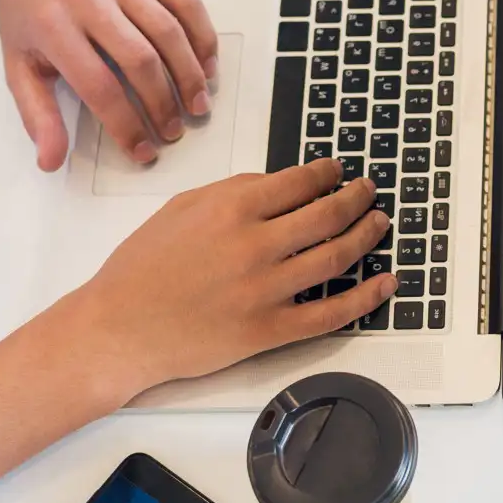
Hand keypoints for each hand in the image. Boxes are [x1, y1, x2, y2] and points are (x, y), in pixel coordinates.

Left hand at [0, 0, 220, 171]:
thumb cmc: (25, 10)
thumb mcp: (17, 63)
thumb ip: (37, 114)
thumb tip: (51, 162)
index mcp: (53, 28)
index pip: (99, 87)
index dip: (126, 125)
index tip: (142, 151)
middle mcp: (89, 0)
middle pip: (140, 60)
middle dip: (163, 104)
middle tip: (173, 132)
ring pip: (168, 31)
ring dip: (189, 74)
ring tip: (198, 106)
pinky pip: (184, 0)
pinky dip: (202, 34)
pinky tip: (207, 64)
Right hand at [62, 161, 394, 400]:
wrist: (118, 328)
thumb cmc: (140, 267)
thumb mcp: (181, 209)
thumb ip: (232, 191)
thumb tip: (279, 184)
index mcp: (231, 209)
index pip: (299, 182)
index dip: (327, 175)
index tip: (337, 173)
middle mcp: (254, 246)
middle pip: (328, 215)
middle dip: (356, 199)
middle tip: (368, 192)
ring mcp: (265, 290)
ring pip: (336, 258)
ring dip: (367, 236)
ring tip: (379, 224)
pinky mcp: (268, 330)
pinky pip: (330, 313)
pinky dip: (365, 298)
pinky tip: (385, 283)